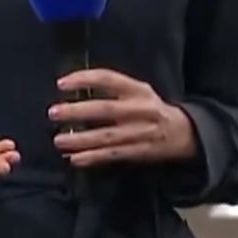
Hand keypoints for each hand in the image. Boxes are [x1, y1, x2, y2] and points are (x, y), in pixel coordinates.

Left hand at [49, 68, 198, 167]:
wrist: (184, 132)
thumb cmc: (152, 109)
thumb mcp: (139, 92)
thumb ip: (113, 91)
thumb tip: (73, 92)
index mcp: (139, 90)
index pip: (109, 79)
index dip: (84, 79)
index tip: (61, 83)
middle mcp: (141, 109)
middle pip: (106, 109)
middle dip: (78, 111)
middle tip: (54, 112)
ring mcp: (141, 132)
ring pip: (107, 136)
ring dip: (81, 140)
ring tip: (59, 140)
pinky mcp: (141, 151)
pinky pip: (113, 155)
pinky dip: (93, 158)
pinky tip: (75, 159)